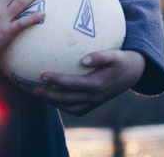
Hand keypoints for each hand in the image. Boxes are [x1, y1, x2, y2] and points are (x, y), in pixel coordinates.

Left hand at [31, 49, 145, 115]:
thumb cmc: (120, 60)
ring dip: (51, 102)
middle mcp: (94, 97)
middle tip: (31, 88)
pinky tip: (47, 96)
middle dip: (48, 95)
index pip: (73, 85)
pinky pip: (74, 109)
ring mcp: (93, 103)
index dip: (58, 81)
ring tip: (35, 93)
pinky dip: (60, 105)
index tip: (42, 74)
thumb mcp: (115, 54)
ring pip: (69, 107)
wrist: (132, 74)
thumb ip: (101, 56)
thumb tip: (83, 59)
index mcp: (98, 84)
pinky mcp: (92, 105)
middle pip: (67, 100)